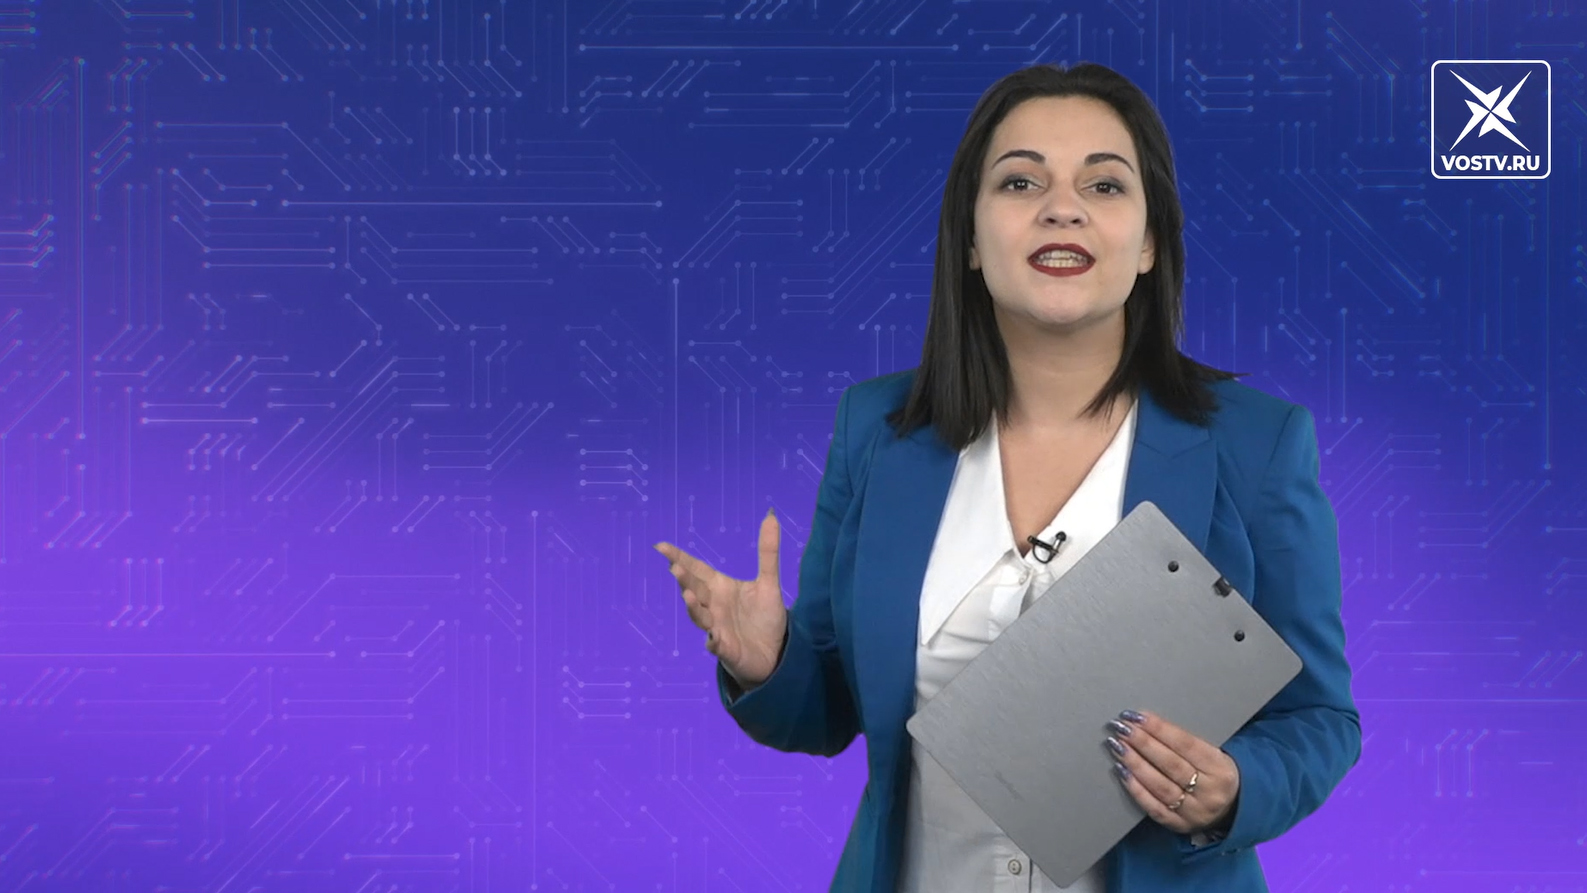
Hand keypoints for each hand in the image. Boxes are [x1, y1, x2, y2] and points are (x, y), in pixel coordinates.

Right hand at [653, 510, 787, 688]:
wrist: (775, 653)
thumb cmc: (764, 618)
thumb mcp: (768, 583)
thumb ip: (767, 552)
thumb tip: (771, 516)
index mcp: (720, 588)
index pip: (697, 570)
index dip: (680, 558)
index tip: (660, 546)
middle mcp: (714, 607)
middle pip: (696, 590)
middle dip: (685, 580)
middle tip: (675, 567)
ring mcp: (717, 629)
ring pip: (700, 617)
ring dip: (694, 608)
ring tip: (688, 595)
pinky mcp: (727, 650)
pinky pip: (717, 646)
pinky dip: (714, 642)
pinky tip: (713, 638)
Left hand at [1105, 709, 1239, 835]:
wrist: (1234, 809)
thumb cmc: (1216, 774)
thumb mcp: (1213, 754)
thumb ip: (1184, 743)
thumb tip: (1145, 724)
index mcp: (1220, 769)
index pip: (1186, 744)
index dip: (1159, 728)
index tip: (1136, 716)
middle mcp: (1209, 792)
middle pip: (1171, 765)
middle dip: (1142, 743)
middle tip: (1121, 728)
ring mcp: (1194, 812)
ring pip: (1160, 786)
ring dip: (1135, 763)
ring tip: (1117, 746)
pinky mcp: (1179, 825)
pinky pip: (1154, 807)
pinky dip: (1135, 789)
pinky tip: (1121, 771)